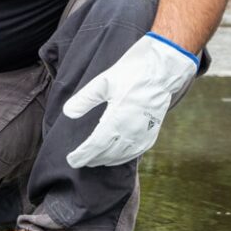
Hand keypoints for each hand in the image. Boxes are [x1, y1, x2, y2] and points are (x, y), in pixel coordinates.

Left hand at [61, 34, 197, 167]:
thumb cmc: (132, 72)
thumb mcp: (104, 82)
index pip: (96, 144)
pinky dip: (124, 157)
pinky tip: (117, 157)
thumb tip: (67, 113)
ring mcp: (144, 133)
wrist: (163, 69)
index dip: (83, 155)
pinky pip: (136, 152)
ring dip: (106, 160)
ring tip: (94, 161)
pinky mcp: (152, 132)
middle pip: (107, 153)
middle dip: (92, 159)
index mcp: (118, 118)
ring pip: (122, 155)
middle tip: (78, 161)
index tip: (71, 160)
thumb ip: (85, 99)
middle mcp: (131, 130)